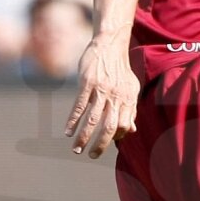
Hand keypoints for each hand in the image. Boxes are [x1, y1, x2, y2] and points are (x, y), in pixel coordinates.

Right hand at [65, 35, 139, 157]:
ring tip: (77, 149)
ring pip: (92, 119)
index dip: (116, 137)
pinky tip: (68, 131)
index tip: (107, 142)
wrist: (110, 45)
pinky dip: (73, 120)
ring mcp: (100, 90)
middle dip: (100, 145)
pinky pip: (79, 106)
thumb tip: (131, 130)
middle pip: (109, 126)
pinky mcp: (86, 83)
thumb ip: (130, 109)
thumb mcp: (131, 89)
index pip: (124, 125)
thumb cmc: (120, 70)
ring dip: (83, 136)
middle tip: (92, 155)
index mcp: (128, 99)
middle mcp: (115, 96)